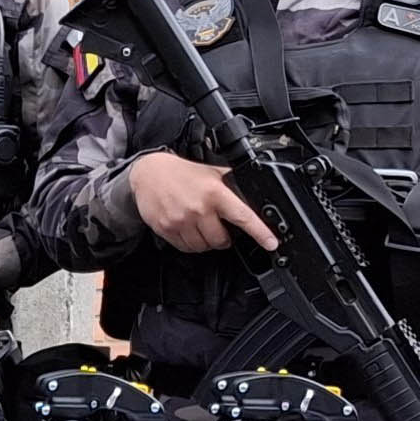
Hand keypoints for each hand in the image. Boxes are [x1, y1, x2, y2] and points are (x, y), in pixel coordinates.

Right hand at [126, 152, 278, 253]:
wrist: (148, 173)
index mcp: (214, 193)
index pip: (242, 217)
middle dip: (224, 238)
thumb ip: (232, 184)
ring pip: (203, 247)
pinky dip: (190, 244)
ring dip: (206, 242)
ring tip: (202, 228)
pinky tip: (189, 231)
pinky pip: (185, 248)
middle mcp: (198, 208)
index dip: (260, 232)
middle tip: (219, 228)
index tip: (271, 243)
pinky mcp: (166, 229)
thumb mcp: (212, 173)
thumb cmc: (181, 173)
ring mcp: (180, 221)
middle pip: (221, 240)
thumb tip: (254, 194)